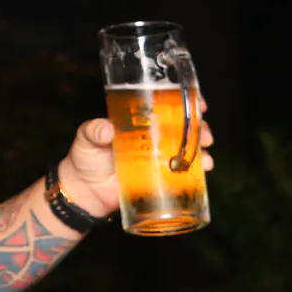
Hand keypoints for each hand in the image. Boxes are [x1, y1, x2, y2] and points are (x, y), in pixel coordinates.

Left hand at [58, 97, 213, 219]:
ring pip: (189, 148)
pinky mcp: (163, 177)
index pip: (165, 104)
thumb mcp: (86, 140)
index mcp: (139, 120)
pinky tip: (204, 171)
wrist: (86, 191)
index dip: (185, 100)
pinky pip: (186, 172)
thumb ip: (93, 131)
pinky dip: (199, 172)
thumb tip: (106, 128)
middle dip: (200, 127)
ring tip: (205, 158)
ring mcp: (161, 157)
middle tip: (204, 134)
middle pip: (184, 126)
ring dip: (202, 150)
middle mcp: (154, 136)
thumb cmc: (86, 159)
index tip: (198, 101)